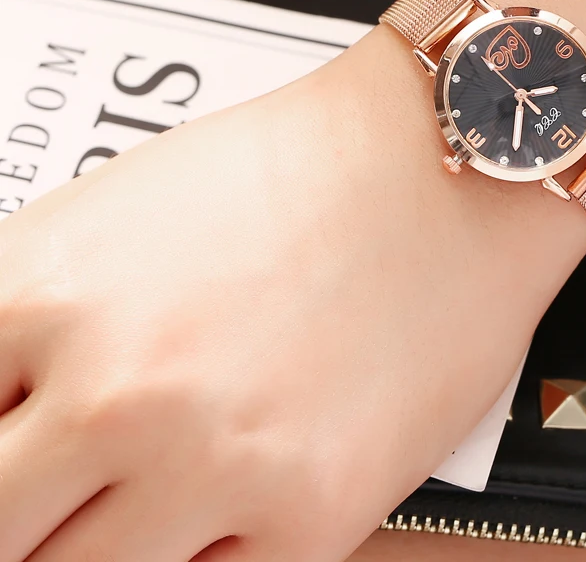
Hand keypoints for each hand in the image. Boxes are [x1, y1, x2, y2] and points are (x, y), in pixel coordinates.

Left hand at [0, 31, 563, 561]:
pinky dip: (200, 550)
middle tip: (72, 485)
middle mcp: (115, 395)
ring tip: (166, 470)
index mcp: (40, 300)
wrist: (442, 163)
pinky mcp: (310, 514)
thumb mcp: (113, 216)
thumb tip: (10, 409)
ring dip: (103, 538)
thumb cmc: (296, 168)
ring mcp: (211, 463)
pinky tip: (224, 493)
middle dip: (27, 513)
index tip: (21, 456)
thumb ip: (24, 325)